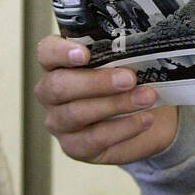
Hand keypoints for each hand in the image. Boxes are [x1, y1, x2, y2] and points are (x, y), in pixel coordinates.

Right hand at [35, 35, 178, 164]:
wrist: (148, 119)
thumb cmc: (128, 84)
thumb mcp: (125, 65)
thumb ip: (121, 56)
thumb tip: (140, 48)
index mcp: (58, 64)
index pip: (47, 52)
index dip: (61, 52)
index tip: (85, 54)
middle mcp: (51, 93)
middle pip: (59, 86)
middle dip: (96, 82)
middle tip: (129, 78)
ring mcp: (59, 122)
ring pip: (77, 113)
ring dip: (116, 104)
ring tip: (146, 97)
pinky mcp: (75, 146)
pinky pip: (96, 137)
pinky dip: (124, 127)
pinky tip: (145, 118)